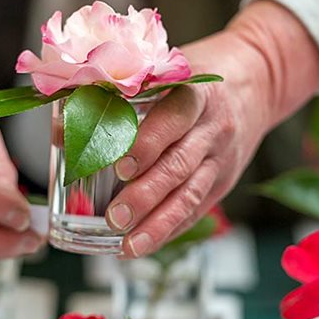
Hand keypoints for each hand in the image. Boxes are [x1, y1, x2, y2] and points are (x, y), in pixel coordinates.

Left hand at [106, 0, 318, 256]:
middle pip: (179, 166)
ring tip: (127, 246)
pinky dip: (169, 230)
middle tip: (114, 217)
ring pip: (190, 196)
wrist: (257, 80)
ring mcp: (221, 159)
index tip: (118, 166)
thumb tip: (61, 130)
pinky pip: (196, 210)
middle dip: (145, 195)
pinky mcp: (223, 181)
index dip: (146, 144)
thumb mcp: (166, 72)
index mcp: (197, 93)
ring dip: (157, 224)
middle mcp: (213, 129)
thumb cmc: (197, 73)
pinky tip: (142, 245)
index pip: (173, 120)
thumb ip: (119, 97)